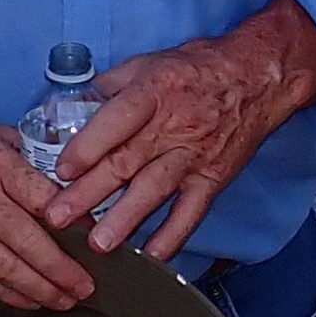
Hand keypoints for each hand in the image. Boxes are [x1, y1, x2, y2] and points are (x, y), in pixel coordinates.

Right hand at [0, 62, 92, 310]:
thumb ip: (27, 160)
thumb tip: (66, 187)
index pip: (45, 201)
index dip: (74, 227)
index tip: (95, 242)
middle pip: (30, 243)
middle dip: (63, 271)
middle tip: (87, 288)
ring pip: (6, 269)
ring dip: (40, 290)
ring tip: (65, 301)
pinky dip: (8, 293)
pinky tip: (29, 301)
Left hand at [44, 0, 315, 261]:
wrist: (257, 77)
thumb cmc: (199, 69)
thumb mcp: (150, 61)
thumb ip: (111, 84)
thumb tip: (72, 105)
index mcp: (154, 91)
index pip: (117, 120)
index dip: (88, 146)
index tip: (61, 169)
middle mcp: (174, 125)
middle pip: (127, 162)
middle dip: (89, 192)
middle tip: (58, 218)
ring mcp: (194, 155)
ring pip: (155, 189)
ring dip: (125, 219)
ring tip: (99, 244)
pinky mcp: (213, 177)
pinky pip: (193, 210)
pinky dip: (174, 233)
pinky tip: (154, 255)